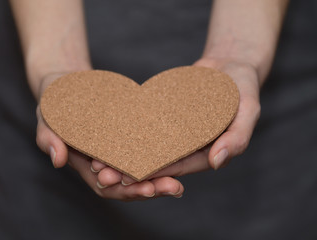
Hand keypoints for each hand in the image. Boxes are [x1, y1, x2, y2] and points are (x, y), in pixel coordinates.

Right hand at [35, 73, 183, 200]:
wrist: (67, 85)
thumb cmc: (54, 104)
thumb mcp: (47, 119)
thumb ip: (49, 139)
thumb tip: (57, 160)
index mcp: (87, 166)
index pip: (108, 187)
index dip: (127, 190)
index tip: (147, 189)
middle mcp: (106, 163)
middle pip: (130, 183)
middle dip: (152, 188)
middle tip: (174, 188)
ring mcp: (119, 150)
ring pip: (141, 170)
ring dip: (161, 177)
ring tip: (180, 180)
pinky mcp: (129, 135)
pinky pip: (146, 148)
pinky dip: (160, 155)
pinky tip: (178, 153)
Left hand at [94, 57, 260, 187]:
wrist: (230, 64)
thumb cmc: (243, 86)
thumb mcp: (248, 110)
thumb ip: (236, 138)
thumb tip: (216, 163)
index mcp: (207, 152)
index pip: (178, 167)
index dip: (154, 174)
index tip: (130, 179)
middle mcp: (188, 145)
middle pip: (158, 160)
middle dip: (133, 167)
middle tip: (105, 172)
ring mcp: (176, 130)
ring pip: (148, 144)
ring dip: (125, 151)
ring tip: (99, 156)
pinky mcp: (166, 115)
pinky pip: (147, 123)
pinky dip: (130, 128)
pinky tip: (109, 130)